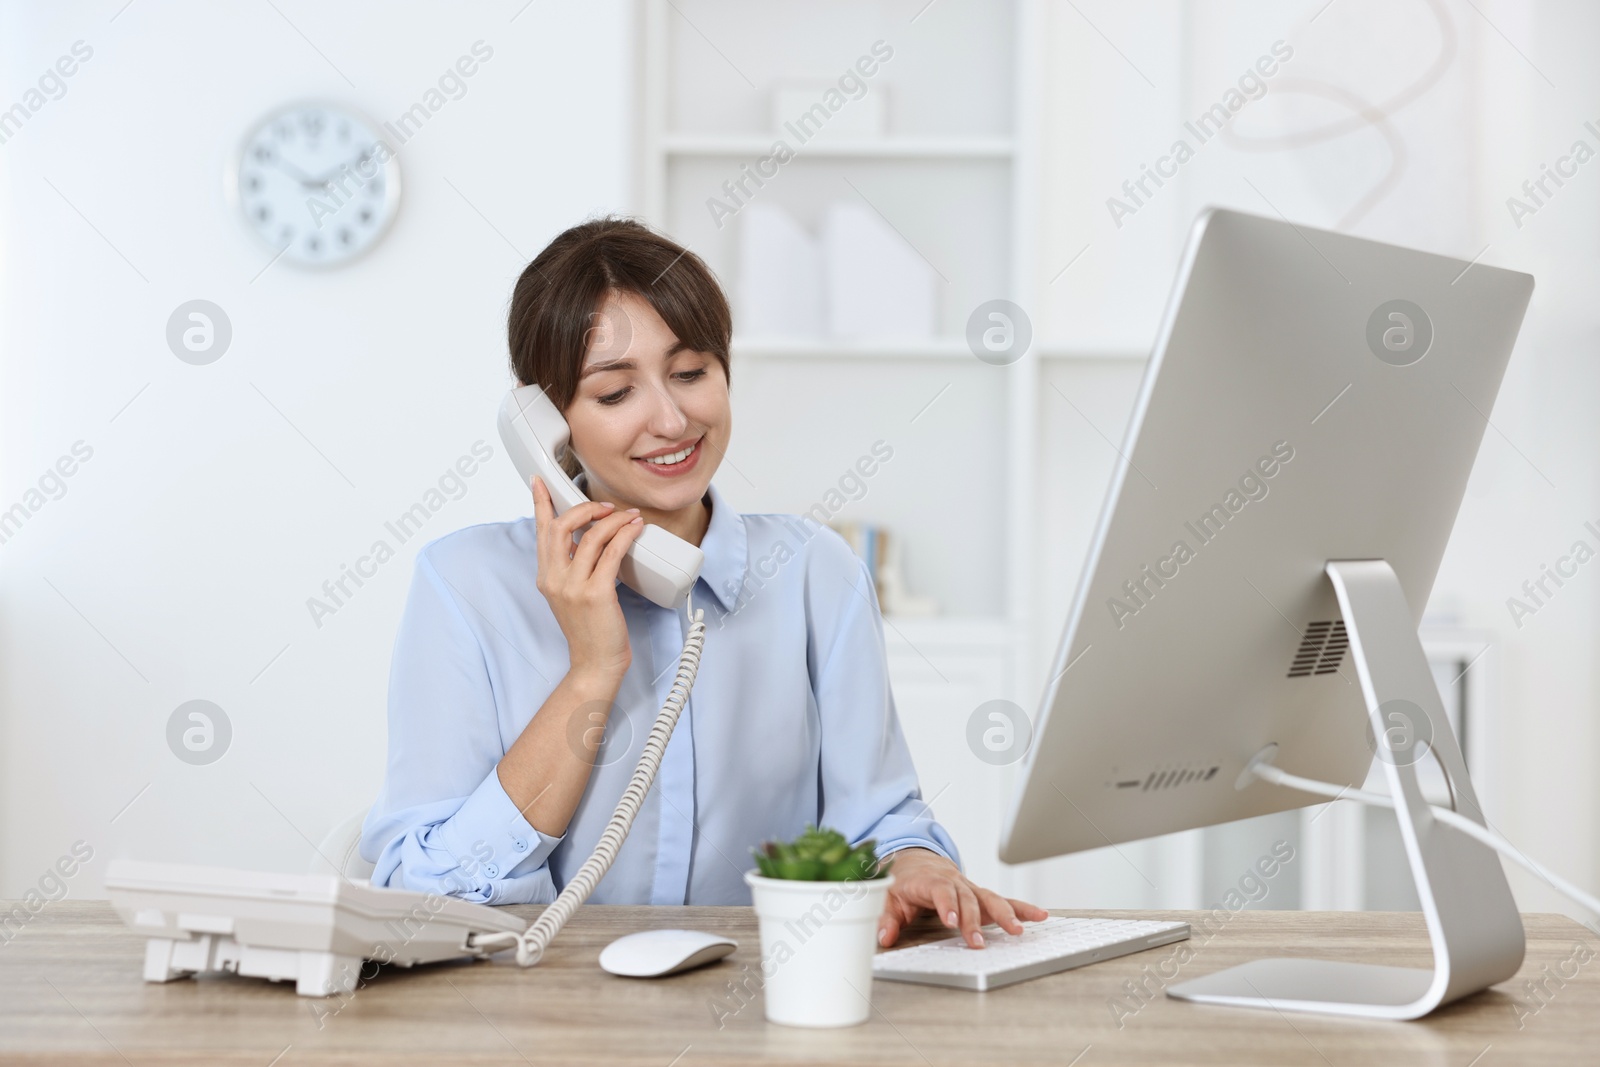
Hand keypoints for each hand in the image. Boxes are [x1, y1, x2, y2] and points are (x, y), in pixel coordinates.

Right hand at [531, 474, 644, 679]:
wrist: (595, 663)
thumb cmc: (590, 631)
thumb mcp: (571, 594)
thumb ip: (573, 567)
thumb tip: (589, 537)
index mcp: (546, 577)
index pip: (541, 531)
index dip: (541, 503)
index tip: (540, 481)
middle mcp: (555, 579)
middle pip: (561, 526)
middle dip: (585, 508)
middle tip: (605, 506)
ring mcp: (573, 587)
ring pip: (590, 536)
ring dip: (613, 520)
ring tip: (629, 517)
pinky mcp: (595, 594)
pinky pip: (611, 552)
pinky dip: (625, 535)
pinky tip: (635, 529)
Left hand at [877, 847, 1048, 948]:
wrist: (917, 861)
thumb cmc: (905, 881)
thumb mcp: (889, 897)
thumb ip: (887, 917)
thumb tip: (884, 937)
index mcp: (930, 880)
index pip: (940, 890)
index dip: (946, 904)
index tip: (951, 921)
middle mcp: (953, 881)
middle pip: (967, 898)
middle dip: (974, 921)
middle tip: (978, 942)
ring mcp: (969, 888)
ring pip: (989, 898)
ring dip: (1004, 914)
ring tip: (1017, 931)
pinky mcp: (980, 895)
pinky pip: (1002, 900)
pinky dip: (1021, 908)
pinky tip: (1038, 915)